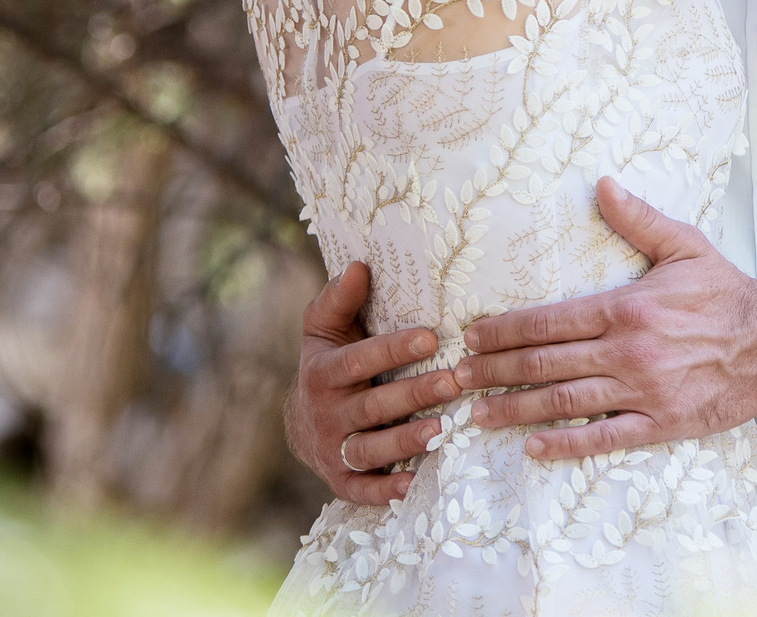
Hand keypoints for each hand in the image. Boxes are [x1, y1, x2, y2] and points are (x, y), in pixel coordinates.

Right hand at [286, 260, 460, 503]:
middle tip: (453, 381)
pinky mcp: (341, 480)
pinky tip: (416, 483)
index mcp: (323, 373)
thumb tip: (359, 266)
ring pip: (370, 449)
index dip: (392, 350)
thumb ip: (339, 298)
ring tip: (442, 430)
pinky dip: (386, 491)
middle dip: (413, 394)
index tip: (430, 337)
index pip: (358, 361)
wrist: (303, 421)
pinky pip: (363, 489)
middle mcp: (327, 414)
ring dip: (405, 442)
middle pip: (373, 406)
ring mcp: (334, 450)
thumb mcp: (324, 327)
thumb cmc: (328, 362)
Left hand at [451, 178, 756, 460]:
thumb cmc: (727, 292)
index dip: (503, 330)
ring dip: (514, 409)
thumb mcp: (684, 245)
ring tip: (477, 414)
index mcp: (625, 308)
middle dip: (494, 371)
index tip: (471, 336)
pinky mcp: (661, 424)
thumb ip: (638, 219)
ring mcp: (641, 392)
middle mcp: (627, 352)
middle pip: (544, 364)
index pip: (548, 321)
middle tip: (456, 378)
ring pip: (563, 403)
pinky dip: (564, 444)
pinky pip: (603, 438)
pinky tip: (533, 446)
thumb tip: (601, 183)